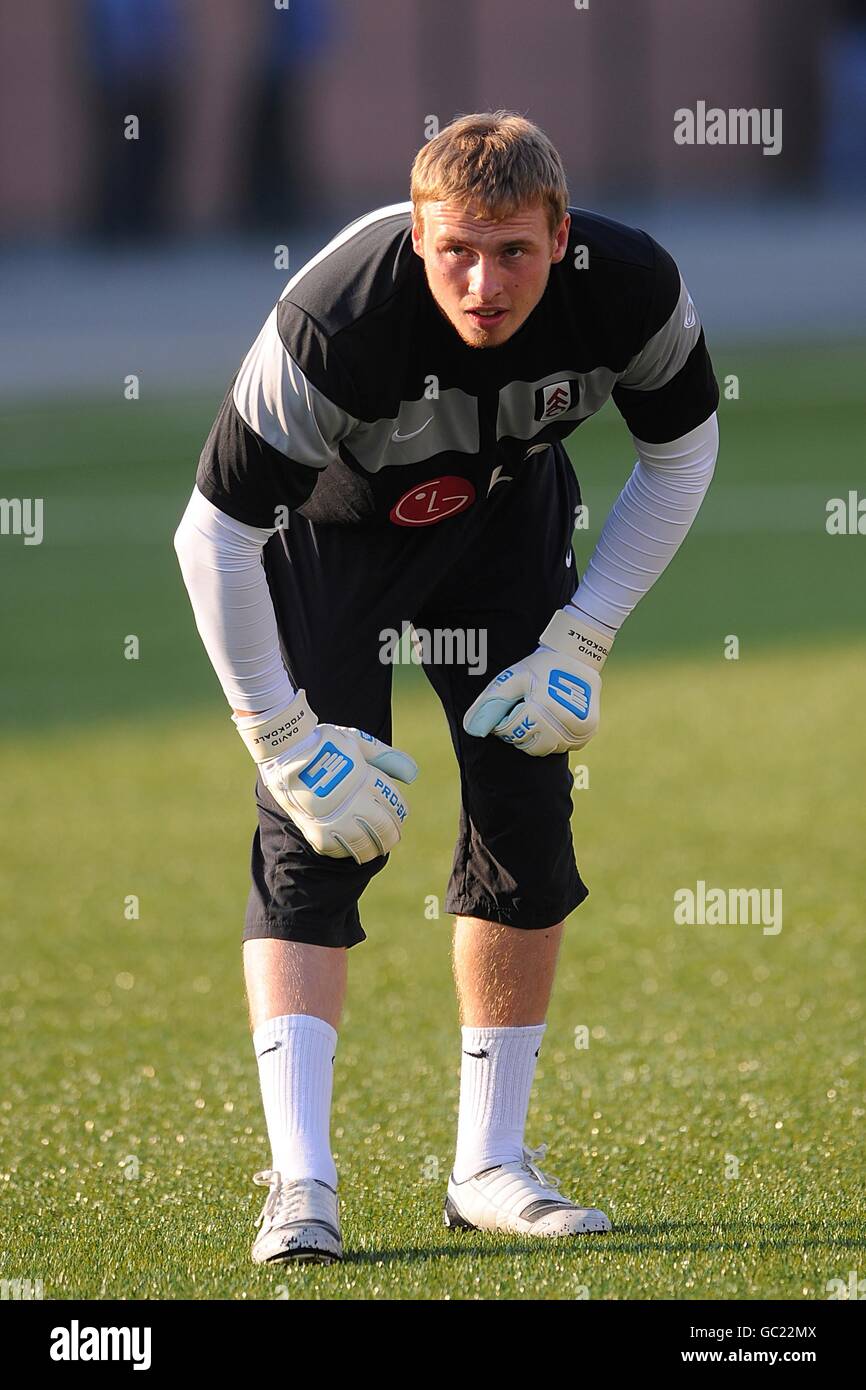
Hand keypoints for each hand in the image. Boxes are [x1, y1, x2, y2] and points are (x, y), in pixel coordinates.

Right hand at [235, 691, 417, 862]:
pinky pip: (340, 851)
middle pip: (385, 829)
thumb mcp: (357, 742)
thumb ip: (386, 757)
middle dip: (392, 834)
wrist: (284, 752)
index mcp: (366, 780)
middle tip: (392, 836)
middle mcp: (353, 803)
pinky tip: (351, 847)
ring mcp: (335, 821)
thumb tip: (413, 774)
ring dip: (375, 849)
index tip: (398, 814)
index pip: (395, 804)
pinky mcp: (318, 834)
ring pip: (365, 846)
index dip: (400, 811)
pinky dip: (349, 851)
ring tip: (376, 848)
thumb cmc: (323, 743)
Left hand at [462, 610, 612, 756]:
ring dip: (535, 737)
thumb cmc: (540, 668)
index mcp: (544, 706)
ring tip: (538, 714)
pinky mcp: (587, 734)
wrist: (578, 659)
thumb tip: (472, 730)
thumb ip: (490, 703)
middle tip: (524, 709)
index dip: (504, 721)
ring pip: (544, 750)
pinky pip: (561, 747)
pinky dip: (553, 738)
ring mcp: (579, 730)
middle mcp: (564, 722)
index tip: (511, 706)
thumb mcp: (512, 678)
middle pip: (527, 745)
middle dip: (519, 730)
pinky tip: (553, 719)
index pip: (510, 731)